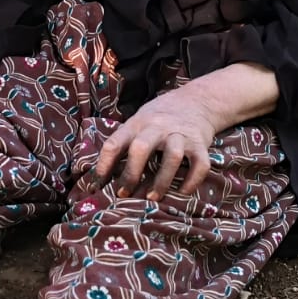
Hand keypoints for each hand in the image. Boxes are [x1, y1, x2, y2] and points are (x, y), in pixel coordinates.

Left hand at [94, 89, 219, 201]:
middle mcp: (158, 127)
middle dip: (131, 173)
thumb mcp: (138, 122)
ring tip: (152, 198)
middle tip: (124, 194)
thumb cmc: (159, 118)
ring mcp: (181, 135)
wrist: (197, 100)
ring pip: (172, 157)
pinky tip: (182, 192)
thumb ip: (125, 143)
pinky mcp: (200, 144)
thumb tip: (102, 177)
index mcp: (137, 124)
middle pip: (141, 148)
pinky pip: (199, 165)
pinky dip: (191, 181)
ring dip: (162, 180)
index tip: (96, 186)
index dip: (103, 165)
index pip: (114, 143)